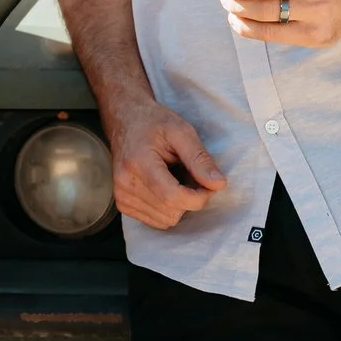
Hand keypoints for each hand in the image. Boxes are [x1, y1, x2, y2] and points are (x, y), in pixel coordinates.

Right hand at [101, 95, 226, 230]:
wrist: (125, 120)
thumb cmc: (154, 122)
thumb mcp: (181, 131)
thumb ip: (200, 159)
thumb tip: (219, 185)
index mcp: (139, 163)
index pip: (174, 197)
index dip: (200, 197)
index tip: (210, 184)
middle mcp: (125, 183)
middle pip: (173, 211)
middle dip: (190, 198)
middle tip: (190, 175)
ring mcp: (121, 196)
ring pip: (166, 220)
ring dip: (179, 205)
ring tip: (175, 179)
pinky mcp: (123, 204)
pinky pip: (157, 221)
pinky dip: (167, 208)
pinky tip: (164, 187)